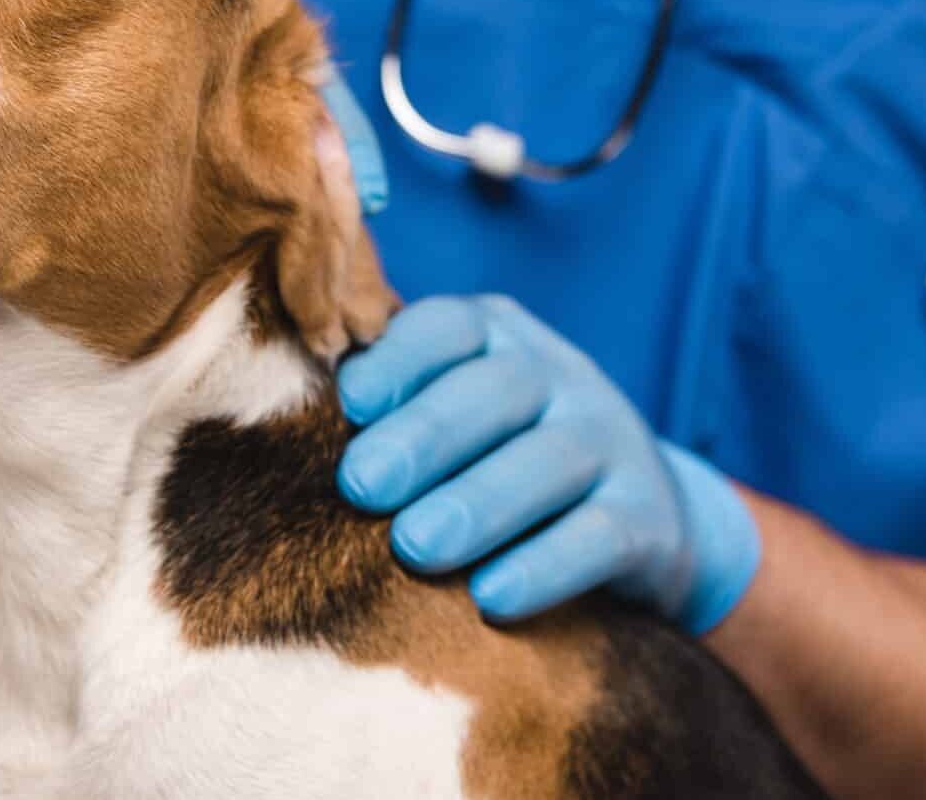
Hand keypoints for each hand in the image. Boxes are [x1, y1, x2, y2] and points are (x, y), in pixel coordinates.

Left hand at [336, 295, 759, 631]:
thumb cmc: (498, 460)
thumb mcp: (455, 415)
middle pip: (500, 389)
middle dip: (426, 435)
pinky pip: (601, 536)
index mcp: (500, 338)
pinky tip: (492, 597)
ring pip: (552, 459)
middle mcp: (563, 375)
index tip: (348, 405)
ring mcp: (615, 440)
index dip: (399, 359)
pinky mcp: (649, 517)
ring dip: (480, 501)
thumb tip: (276, 429)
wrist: (640, 518)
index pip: (449, 327)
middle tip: (361, 486)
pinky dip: (546, 565)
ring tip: (415, 545)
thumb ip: (385, 408)